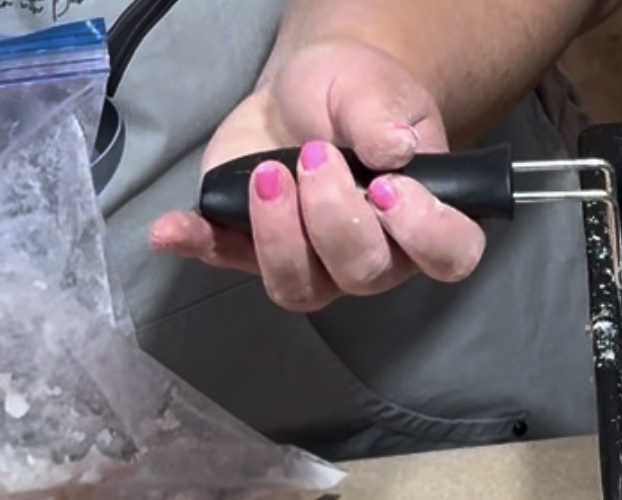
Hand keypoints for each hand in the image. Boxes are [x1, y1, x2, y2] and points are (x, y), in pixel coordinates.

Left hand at [148, 39, 486, 311]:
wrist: (310, 91)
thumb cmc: (359, 95)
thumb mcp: (375, 90)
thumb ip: (384, 119)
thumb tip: (391, 149)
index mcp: (424, 221)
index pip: (448, 256)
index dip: (422, 234)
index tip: (387, 187)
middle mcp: (378, 257)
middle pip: (363, 273)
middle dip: (333, 216)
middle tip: (315, 155)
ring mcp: (315, 263)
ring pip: (300, 287)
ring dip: (276, 235)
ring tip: (267, 174)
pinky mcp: (254, 248)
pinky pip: (227, 261)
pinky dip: (198, 246)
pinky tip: (173, 228)